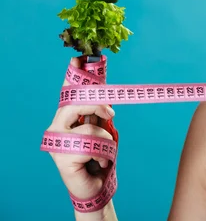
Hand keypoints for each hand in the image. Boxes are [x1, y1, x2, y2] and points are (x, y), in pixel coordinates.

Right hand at [45, 57, 115, 200]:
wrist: (96, 184)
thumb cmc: (99, 155)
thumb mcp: (102, 128)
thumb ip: (100, 111)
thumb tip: (108, 91)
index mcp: (67, 116)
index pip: (68, 92)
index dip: (73, 76)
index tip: (79, 58)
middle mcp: (57, 126)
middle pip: (75, 103)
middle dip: (97, 104)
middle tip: (111, 113)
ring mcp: (58, 142)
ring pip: (91, 129)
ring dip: (107, 142)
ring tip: (105, 152)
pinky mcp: (63, 157)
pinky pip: (93, 146)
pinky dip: (105, 154)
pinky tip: (101, 163)